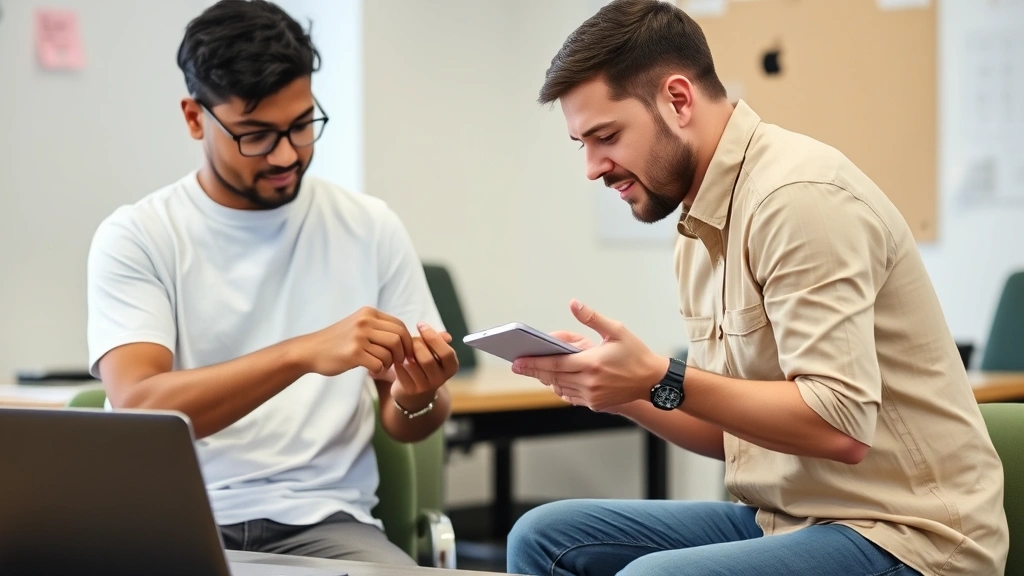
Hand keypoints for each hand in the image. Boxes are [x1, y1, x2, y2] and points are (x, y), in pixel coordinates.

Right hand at [300, 307, 414, 375]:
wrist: (310, 350)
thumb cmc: (337, 341)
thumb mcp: (357, 325)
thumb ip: (377, 327)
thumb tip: (405, 337)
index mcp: (368, 313)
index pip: (400, 325)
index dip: (408, 341)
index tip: (407, 353)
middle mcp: (365, 322)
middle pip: (399, 337)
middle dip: (403, 352)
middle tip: (398, 362)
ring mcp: (359, 337)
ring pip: (390, 351)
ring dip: (390, 362)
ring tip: (382, 365)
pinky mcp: (354, 353)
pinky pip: (379, 364)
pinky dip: (380, 370)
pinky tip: (372, 370)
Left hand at [391, 323, 458, 409]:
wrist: (415, 390)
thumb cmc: (425, 363)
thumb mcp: (435, 351)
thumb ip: (439, 340)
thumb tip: (446, 335)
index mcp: (451, 367)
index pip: (446, 352)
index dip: (433, 337)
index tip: (421, 325)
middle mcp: (441, 379)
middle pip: (427, 359)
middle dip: (416, 344)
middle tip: (410, 338)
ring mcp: (425, 387)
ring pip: (413, 366)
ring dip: (406, 353)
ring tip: (404, 348)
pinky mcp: (410, 390)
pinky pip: (401, 372)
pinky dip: (398, 362)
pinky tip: (398, 358)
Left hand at [512, 300, 667, 412]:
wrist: (653, 381)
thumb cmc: (635, 353)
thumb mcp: (616, 330)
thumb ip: (592, 318)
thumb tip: (574, 304)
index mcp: (592, 363)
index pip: (555, 364)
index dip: (534, 362)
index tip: (518, 361)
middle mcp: (590, 382)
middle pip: (553, 377)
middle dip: (533, 370)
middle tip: (516, 365)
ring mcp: (592, 396)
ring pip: (560, 387)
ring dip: (546, 379)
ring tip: (532, 369)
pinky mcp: (595, 404)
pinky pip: (571, 396)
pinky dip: (560, 387)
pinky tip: (553, 379)